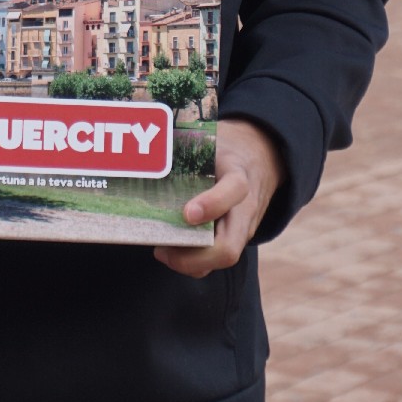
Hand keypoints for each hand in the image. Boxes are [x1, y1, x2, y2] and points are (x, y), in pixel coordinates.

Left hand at [153, 119, 284, 278]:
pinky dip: (191, 261)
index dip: (212, 204)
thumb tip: (143, 149)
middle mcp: (244, 208)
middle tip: (161, 249)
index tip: (186, 214)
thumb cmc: (224, 149)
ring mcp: (242, 228)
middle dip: (194, 258)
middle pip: (229, 246)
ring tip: (161, 251)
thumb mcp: (211, 138)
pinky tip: (169, 250)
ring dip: (189, 263)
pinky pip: (215, 259)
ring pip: (222, 259)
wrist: (259, 158)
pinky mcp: (235, 239)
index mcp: (239, 174)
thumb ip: (183, 144)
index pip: (234, 189)